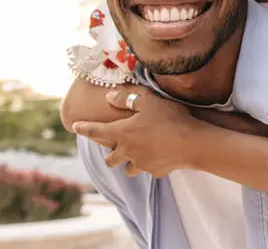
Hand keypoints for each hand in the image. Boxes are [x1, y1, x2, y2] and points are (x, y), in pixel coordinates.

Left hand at [72, 91, 199, 177]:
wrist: (192, 143)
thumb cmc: (169, 118)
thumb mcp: (148, 101)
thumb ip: (126, 99)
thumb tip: (109, 96)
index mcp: (122, 133)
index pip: (96, 131)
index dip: (84, 128)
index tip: (75, 127)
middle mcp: (127, 151)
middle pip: (110, 159)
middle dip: (110, 155)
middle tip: (113, 149)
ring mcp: (141, 164)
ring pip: (128, 168)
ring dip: (128, 162)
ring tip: (136, 156)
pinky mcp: (155, 171)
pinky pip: (148, 169)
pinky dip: (149, 165)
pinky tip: (158, 157)